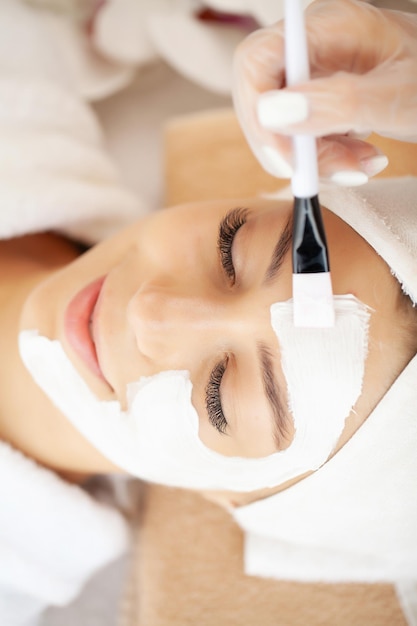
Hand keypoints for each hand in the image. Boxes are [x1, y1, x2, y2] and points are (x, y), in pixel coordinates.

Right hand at [232, 0, 416, 184]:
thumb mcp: (397, 98)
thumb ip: (339, 102)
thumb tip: (270, 112)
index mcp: (330, 25)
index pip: (257, 60)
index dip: (259, 113)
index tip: (290, 160)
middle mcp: (314, 45)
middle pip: (262, 98)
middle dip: (290, 146)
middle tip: (337, 170)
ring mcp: (315, 73)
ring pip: (279, 125)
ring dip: (313, 159)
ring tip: (360, 165)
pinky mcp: (321, 100)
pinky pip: (299, 136)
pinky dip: (324, 159)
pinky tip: (359, 160)